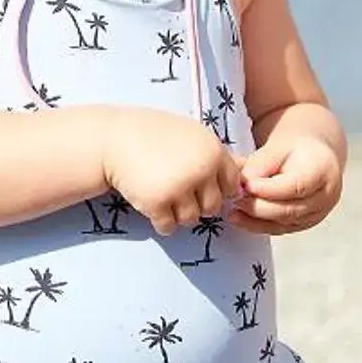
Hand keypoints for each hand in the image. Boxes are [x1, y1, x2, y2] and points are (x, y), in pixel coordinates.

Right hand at [98, 110, 242, 234]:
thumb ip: (216, 155)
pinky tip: (149, 200)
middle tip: (175, 187)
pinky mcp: (158, 203)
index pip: (231, 186)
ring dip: (177, 212)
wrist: (114, 138)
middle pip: (213, 207)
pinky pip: (168, 227)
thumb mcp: (191, 135)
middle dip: (196, 202)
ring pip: (192, 219)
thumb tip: (247, 173)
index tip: (194, 179)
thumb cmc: (155, 136)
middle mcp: (201, 169)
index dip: (213, 186)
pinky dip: (159, 220)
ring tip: (162, 192)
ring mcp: (180, 187)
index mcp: (213, 151)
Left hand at [231, 131, 340, 233]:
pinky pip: (280, 229)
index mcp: (324, 170)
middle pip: (290, 209)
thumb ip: (262, 162)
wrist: (310, 155)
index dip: (270, 189)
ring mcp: (317, 214)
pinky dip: (258, 226)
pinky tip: (239, 218)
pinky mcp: (304, 224)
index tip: (246, 186)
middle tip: (235, 197)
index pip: (297, 186)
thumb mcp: (278, 145)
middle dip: (259, 206)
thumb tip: (243, 182)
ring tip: (233, 209)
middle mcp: (326, 196)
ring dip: (256, 218)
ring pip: (284, 223)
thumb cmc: (294, 146)